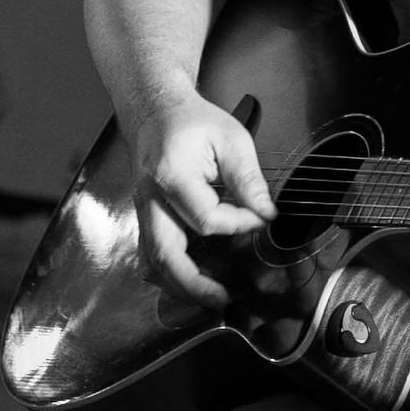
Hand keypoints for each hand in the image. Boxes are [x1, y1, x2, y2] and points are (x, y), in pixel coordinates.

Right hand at [129, 91, 275, 307]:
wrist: (156, 112)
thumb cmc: (193, 122)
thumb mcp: (231, 138)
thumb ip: (248, 178)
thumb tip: (266, 213)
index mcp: (170, 174)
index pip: (206, 219)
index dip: (239, 223)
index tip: (262, 217)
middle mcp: (149, 198)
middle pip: (164, 254)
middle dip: (193, 283)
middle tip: (224, 299)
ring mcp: (143, 211)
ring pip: (152, 261)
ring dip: (180, 286)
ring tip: (212, 299)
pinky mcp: (146, 218)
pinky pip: (152, 255)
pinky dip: (171, 274)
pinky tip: (194, 282)